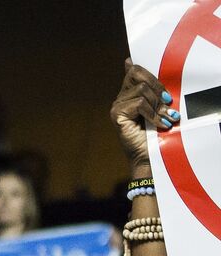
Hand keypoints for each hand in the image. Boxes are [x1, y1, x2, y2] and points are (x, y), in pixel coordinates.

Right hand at [111, 58, 174, 176]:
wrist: (151, 156)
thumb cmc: (158, 132)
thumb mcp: (160, 105)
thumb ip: (154, 88)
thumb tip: (146, 70)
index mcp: (130, 93)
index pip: (136, 70)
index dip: (151, 74)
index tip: (164, 94)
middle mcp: (121, 98)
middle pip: (137, 73)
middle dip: (157, 86)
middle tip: (168, 103)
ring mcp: (117, 106)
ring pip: (142, 89)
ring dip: (158, 104)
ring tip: (166, 118)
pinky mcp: (117, 115)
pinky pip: (139, 103)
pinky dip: (153, 114)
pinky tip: (159, 124)